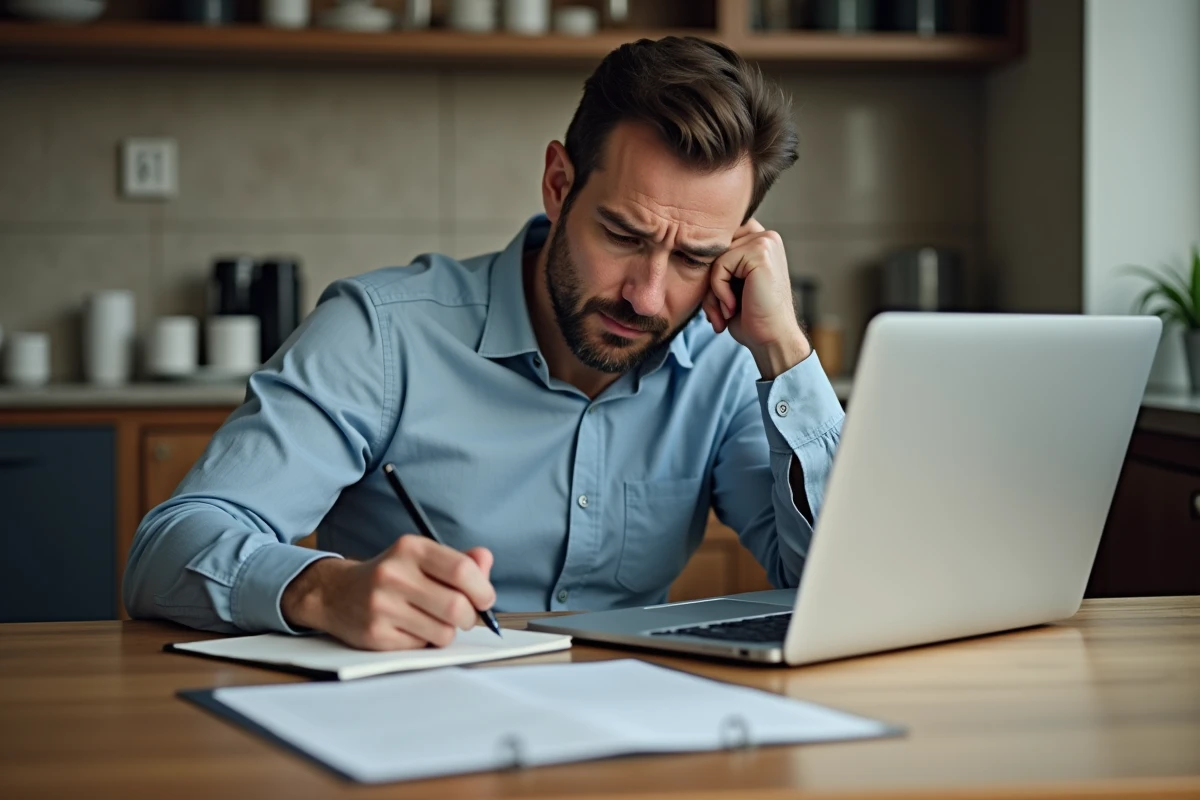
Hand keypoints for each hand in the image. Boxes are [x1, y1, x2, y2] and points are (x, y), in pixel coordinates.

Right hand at [281, 536, 496, 650]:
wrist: (336, 593)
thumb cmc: (391, 576)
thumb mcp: (422, 558)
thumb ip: (459, 561)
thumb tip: (485, 560)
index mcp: (410, 548)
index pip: (461, 570)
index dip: (483, 590)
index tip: (485, 599)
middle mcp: (394, 574)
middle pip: (456, 606)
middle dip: (469, 617)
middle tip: (463, 616)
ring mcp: (382, 606)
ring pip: (443, 632)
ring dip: (446, 632)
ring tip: (432, 621)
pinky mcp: (375, 634)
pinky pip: (421, 647)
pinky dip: (425, 642)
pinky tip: (410, 629)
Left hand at [702, 218, 811, 378]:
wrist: (772, 340)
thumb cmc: (750, 317)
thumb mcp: (730, 285)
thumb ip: (718, 264)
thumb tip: (687, 249)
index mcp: (761, 242)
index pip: (717, 244)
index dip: (711, 273)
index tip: (723, 302)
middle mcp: (766, 237)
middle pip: (714, 250)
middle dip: (710, 284)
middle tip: (720, 312)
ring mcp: (765, 242)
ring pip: (715, 259)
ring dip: (713, 291)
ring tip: (727, 312)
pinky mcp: (760, 252)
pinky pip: (720, 266)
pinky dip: (719, 291)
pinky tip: (733, 307)